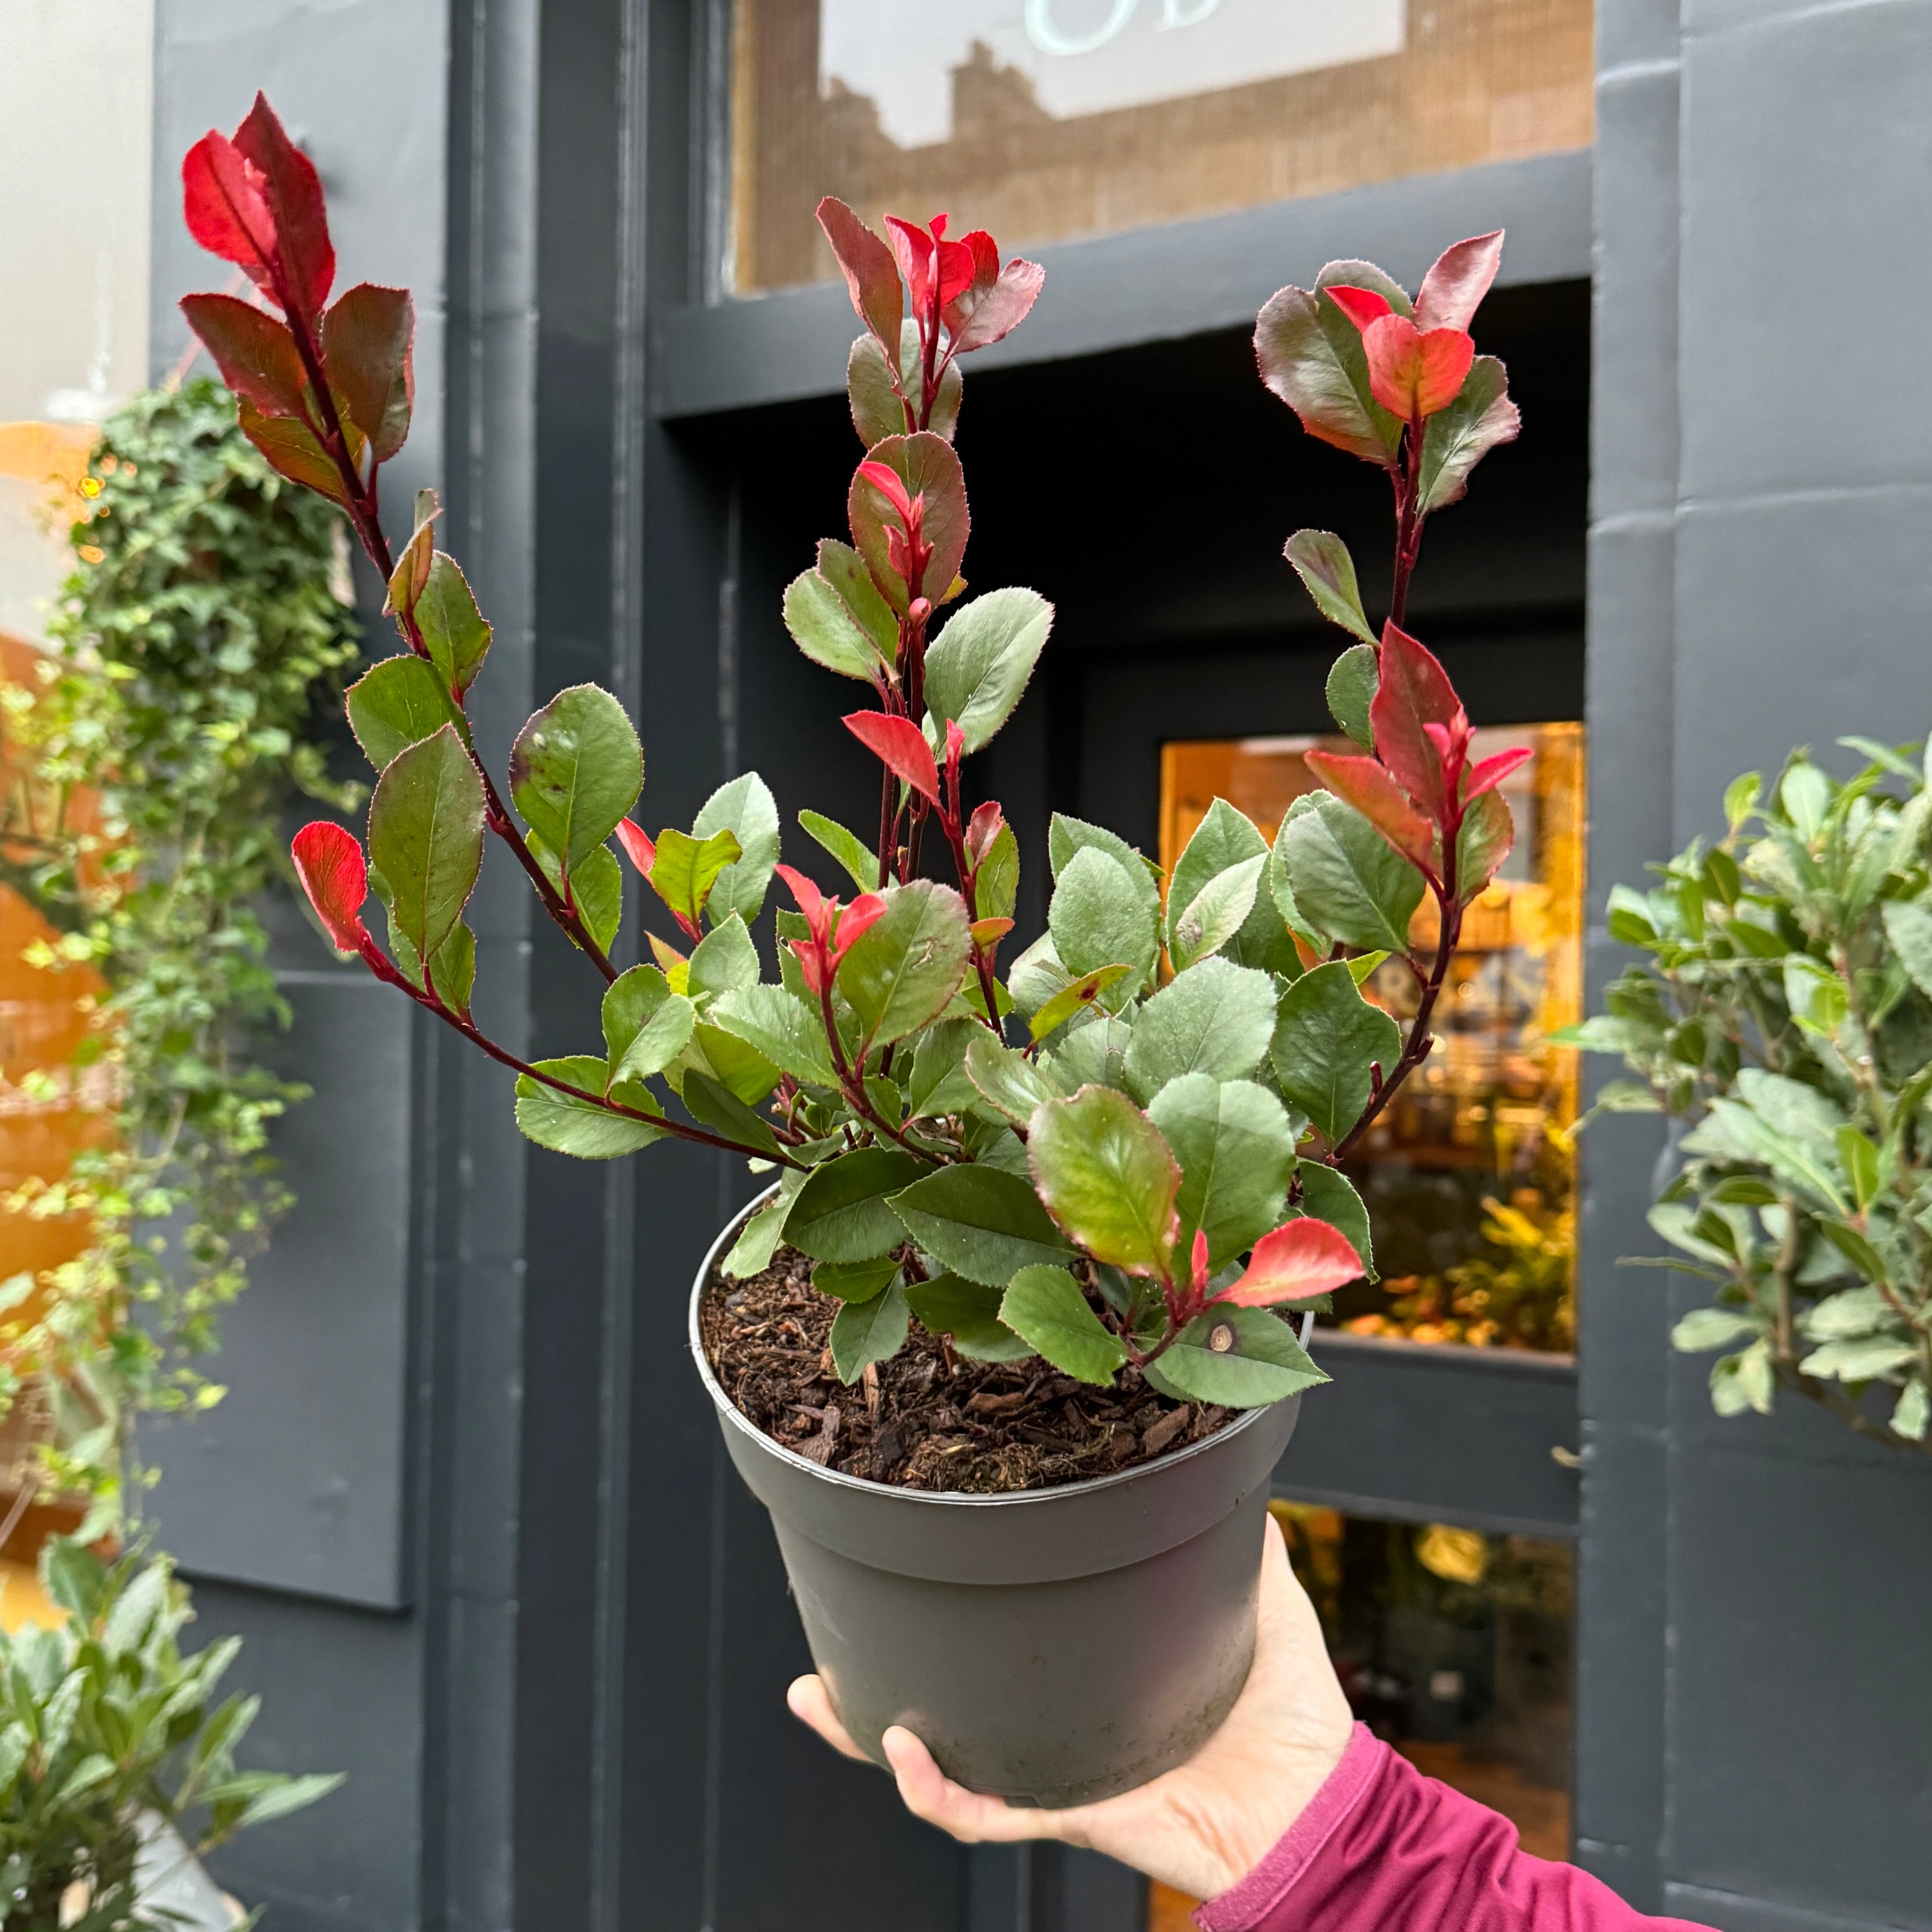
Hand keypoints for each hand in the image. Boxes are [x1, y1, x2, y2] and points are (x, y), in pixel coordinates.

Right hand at [787, 1514, 1353, 1901]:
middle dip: (870, 1697)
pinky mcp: (1076, 1810)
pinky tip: (901, 1748)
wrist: (1323, 1806)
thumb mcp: (1258, 1603)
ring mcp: (1060, 1773)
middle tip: (817, 1663)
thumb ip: (1238, 1544)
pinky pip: (988, 1811)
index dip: (952, 1623)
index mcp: (1088, 1683)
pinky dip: (938, 1788)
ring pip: (944, 1768)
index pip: (1005, 1656)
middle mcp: (1061, 1732)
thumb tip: (1227, 1473)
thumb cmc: (1295, 1718)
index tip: (908, 1570)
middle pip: (949, 1716)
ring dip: (873, 1743)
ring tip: (821, 1701)